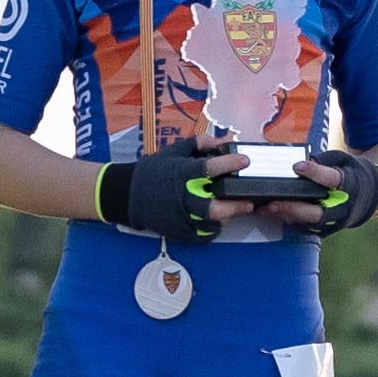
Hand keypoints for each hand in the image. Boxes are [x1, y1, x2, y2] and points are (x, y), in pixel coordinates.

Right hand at [106, 149, 247, 238]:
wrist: (129, 193)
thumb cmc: (156, 170)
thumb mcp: (175, 150)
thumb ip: (201, 143)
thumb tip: (225, 141)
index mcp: (182, 173)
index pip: (209, 168)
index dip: (230, 163)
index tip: (245, 161)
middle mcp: (182, 196)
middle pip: (213, 207)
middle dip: (234, 205)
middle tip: (248, 201)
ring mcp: (180, 216)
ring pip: (210, 224)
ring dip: (226, 218)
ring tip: (233, 211)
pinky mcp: (178, 230)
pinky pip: (203, 235)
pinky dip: (213, 230)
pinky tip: (217, 221)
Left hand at [266, 149, 377, 233]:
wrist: (370, 195)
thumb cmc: (352, 174)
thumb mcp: (343, 159)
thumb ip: (323, 161)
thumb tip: (299, 160)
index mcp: (350, 184)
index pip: (332, 180)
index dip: (315, 173)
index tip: (297, 166)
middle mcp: (344, 207)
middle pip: (319, 212)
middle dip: (295, 208)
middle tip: (273, 202)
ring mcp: (336, 221)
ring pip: (310, 223)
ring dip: (287, 216)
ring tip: (266, 208)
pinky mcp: (328, 229)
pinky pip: (307, 228)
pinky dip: (290, 221)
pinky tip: (273, 213)